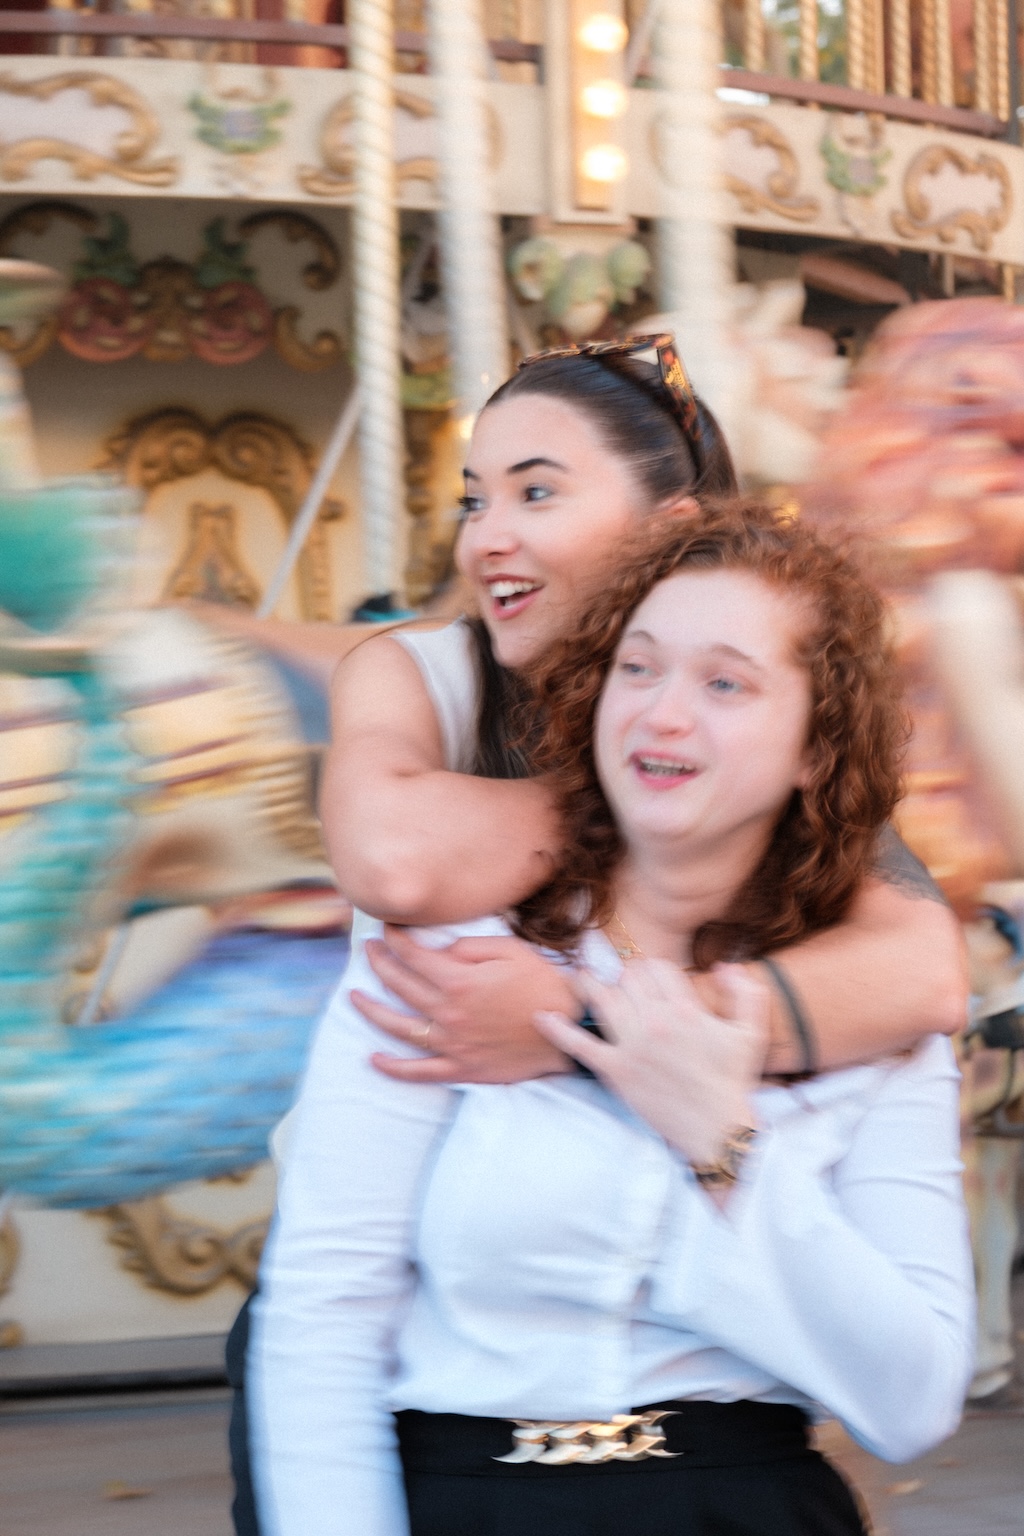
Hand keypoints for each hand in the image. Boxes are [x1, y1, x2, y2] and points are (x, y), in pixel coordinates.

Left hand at [353, 926, 574, 1082]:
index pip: (413, 957)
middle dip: (379, 964)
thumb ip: (469, 948)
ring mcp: (452, 1044)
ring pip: (399, 1027)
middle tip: (368, 951)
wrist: (570, 1029)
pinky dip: (394, 1067)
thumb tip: (440, 952)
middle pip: (400, 986)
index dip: (396, 940)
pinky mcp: (462, 1069)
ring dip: (371, 1011)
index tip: (387, 929)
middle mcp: (448, 1013)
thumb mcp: (511, 951)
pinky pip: (419, 1072)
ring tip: (354, 997)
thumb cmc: (543, 986)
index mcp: (459, 981)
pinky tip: (374, 1059)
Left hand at [534, 960, 767, 1164]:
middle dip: (623, 976)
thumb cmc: (733, 1080)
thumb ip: (746, 992)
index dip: (649, 967)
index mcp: (686, 1009)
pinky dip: (558, 1029)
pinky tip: (541, 1016)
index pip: (655, 967)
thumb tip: (725, 964)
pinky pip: (580, 1045)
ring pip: (603, 1000)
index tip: (646, 975)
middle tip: (619, 981)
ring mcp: (633, 1047)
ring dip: (589, 985)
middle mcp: (656, 1022)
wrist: (717, 1128)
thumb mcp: (750, 1032)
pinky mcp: (616, 1071)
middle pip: (627, 979)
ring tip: (579, 978)